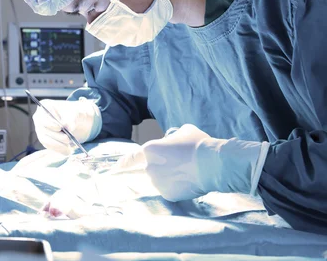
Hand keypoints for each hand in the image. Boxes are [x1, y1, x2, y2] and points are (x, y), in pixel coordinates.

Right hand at [32, 98, 101, 154]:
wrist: (76, 121)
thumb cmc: (74, 113)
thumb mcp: (76, 112)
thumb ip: (72, 118)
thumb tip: (68, 127)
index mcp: (45, 106)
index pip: (42, 116)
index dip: (50, 123)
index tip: (59, 127)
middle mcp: (40, 118)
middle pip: (43, 129)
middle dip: (56, 136)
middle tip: (67, 139)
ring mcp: (41, 130)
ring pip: (45, 140)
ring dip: (57, 145)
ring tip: (69, 148)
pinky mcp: (45, 140)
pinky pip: (49, 146)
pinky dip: (58, 150)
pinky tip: (67, 151)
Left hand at [116, 124, 267, 201]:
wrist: (212, 163)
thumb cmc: (197, 143)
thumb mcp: (182, 131)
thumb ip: (170, 138)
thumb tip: (171, 141)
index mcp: (149, 150)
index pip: (130, 159)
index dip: (122, 164)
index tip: (114, 170)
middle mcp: (149, 168)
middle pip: (148, 169)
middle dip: (159, 168)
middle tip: (175, 166)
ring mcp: (157, 183)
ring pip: (159, 180)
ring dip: (168, 177)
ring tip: (186, 171)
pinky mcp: (167, 194)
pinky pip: (169, 190)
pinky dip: (176, 187)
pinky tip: (188, 180)